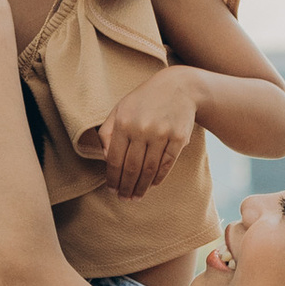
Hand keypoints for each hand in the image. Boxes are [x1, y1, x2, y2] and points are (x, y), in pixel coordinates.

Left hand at [97, 71, 199, 199]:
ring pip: (149, 169)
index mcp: (123, 122)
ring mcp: (161, 133)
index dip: (113, 178)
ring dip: (142, 187)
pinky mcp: (178, 138)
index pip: (115, 159)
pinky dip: (158, 177)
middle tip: (124, 198)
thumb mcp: (120, 109)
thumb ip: (107, 132)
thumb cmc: (144, 101)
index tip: (112, 189)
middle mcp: (142, 128)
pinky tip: (152, 184)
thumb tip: (105, 159)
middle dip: (126, 187)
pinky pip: (166, 164)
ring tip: (137, 197)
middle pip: (132, 168)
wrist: (178, 87)